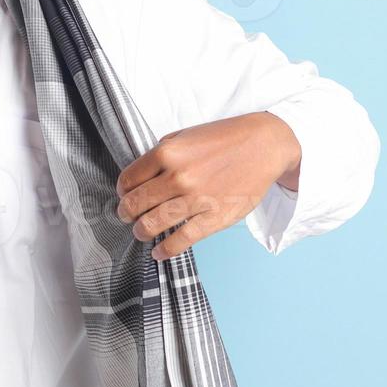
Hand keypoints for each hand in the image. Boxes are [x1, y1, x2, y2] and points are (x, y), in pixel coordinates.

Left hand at [114, 112, 301, 260]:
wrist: (264, 145)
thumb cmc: (224, 138)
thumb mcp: (186, 135)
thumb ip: (162, 153)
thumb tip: (142, 175)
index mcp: (167, 153)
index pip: (128, 180)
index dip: (122, 191)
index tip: (124, 196)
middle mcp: (178, 176)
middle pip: (135, 204)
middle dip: (126, 214)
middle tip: (127, 217)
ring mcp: (196, 199)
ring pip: (152, 224)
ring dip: (141, 232)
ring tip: (141, 233)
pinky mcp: (214, 217)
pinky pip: (181, 240)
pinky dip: (164, 250)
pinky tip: (158, 252)